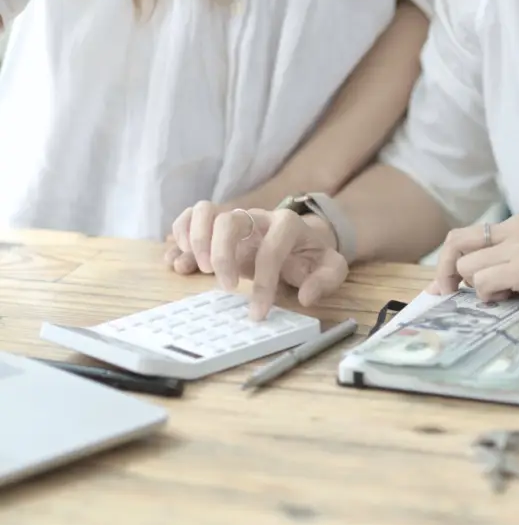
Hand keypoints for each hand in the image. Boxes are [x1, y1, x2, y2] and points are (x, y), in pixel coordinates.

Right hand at [174, 205, 348, 318]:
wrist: (301, 240)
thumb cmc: (312, 256)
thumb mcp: (331, 268)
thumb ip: (326, 279)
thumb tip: (306, 296)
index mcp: (287, 224)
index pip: (271, 249)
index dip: (264, 283)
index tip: (257, 313)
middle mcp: (257, 216)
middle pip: (229, 220)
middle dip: (222, 254)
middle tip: (225, 286)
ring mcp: (235, 217)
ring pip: (206, 211)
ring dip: (196, 239)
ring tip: (199, 268)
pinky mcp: (218, 225)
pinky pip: (191, 216)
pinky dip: (180, 233)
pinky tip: (183, 257)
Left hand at [428, 214, 518, 319]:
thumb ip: (500, 261)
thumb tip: (456, 280)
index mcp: (517, 223)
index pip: (464, 235)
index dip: (446, 260)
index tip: (442, 285)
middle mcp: (516, 228)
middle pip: (456, 244)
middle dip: (446, 272)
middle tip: (451, 294)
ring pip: (468, 267)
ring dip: (479, 288)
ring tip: (507, 294)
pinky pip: (484, 282)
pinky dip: (490, 295)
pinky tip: (513, 297)